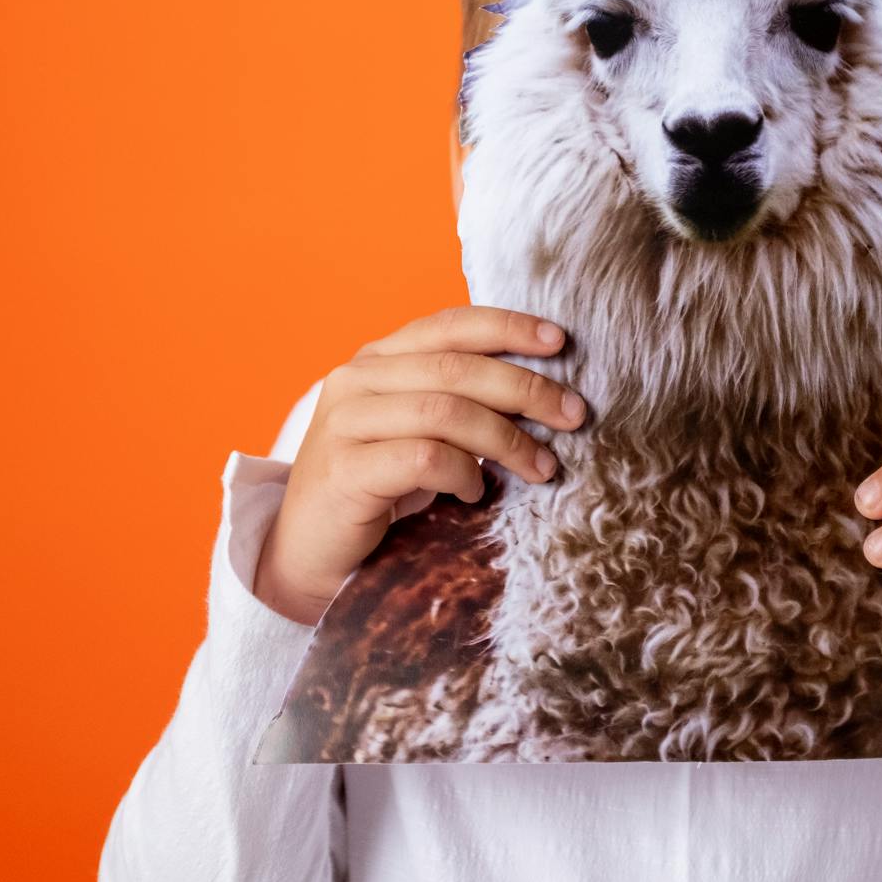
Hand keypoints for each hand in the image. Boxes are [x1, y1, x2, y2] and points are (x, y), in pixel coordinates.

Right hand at [252, 307, 585, 625]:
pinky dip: (464, 474)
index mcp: (377, 360)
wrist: (307, 555)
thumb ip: (456, 401)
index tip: (560, 341)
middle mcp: (356, 379)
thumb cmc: (376, 492)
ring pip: (446, 411)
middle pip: (457, 368)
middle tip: (574, 415)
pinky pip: (424, 459)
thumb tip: (543, 391)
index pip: (449, 325)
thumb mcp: (416, 432)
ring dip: (506, 439)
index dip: (508, 327)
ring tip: (541, 467)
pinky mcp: (344, 470)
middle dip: (526, 389)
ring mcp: (345, 423)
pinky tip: (477, 494)